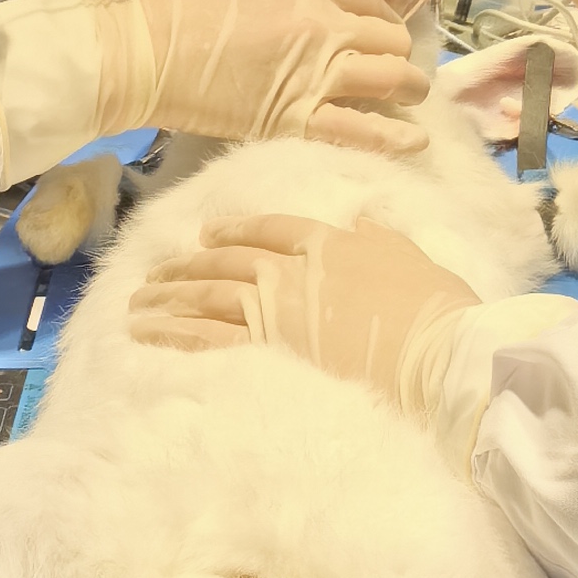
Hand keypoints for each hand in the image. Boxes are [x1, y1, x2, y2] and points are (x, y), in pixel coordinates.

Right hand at [117, 0, 431, 156]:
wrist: (149, 53)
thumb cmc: (190, 12)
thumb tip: (338, 17)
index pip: (375, 1)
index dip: (382, 22)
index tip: (379, 37)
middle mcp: (327, 24)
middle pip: (391, 40)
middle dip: (399, 55)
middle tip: (395, 69)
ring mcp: (318, 74)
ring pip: (392, 81)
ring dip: (408, 90)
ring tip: (410, 99)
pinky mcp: (299, 120)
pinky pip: (364, 132)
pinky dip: (395, 138)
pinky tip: (414, 141)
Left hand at [131, 212, 474, 401]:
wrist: (437, 355)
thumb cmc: (434, 308)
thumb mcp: (411, 258)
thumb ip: (379, 238)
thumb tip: (361, 222)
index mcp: (328, 243)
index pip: (271, 229)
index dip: (236, 229)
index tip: (208, 233)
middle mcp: (291, 271)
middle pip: (227, 261)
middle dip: (188, 266)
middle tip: (158, 273)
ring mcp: (273, 310)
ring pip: (207, 296)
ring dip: (170, 297)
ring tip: (140, 302)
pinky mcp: (265, 349)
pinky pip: (205, 337)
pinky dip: (173, 332)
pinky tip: (148, 332)